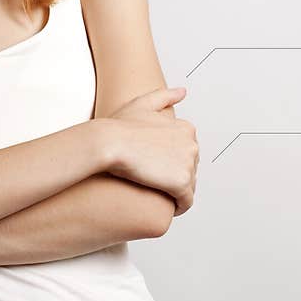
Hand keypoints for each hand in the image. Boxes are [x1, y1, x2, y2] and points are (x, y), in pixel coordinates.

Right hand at [101, 86, 198, 216]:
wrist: (108, 143)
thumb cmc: (119, 126)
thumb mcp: (142, 104)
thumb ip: (165, 96)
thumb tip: (184, 92)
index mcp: (186, 128)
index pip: (186, 153)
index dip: (172, 162)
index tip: (157, 170)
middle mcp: (192, 145)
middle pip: (190, 170)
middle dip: (176, 178)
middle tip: (155, 185)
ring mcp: (188, 164)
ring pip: (189, 187)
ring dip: (177, 194)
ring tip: (159, 198)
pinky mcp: (181, 183)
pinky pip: (186, 202)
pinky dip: (179, 207)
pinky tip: (167, 209)